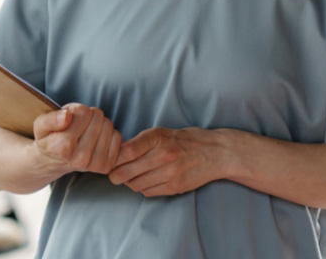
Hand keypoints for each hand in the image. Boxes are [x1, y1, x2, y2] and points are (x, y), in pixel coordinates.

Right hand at [32, 103, 121, 175]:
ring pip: (108, 125)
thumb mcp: (40, 125)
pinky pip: (117, 137)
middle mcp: (80, 158)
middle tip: (78, 124)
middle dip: (88, 115)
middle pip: (97, 117)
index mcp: (62, 147)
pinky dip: (108, 134)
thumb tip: (67, 116)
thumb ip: (51, 119)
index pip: (84, 112)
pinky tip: (95, 139)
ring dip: (98, 124)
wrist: (54, 162)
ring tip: (85, 131)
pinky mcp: (107, 166)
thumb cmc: (49, 138)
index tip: (69, 117)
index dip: (76, 109)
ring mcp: (95, 164)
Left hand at [108, 127, 227, 196]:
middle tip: (113, 174)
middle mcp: (164, 155)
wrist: (216, 152)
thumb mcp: (162, 133)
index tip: (109, 160)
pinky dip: (142, 188)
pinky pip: (148, 192)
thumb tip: (115, 154)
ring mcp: (171, 173)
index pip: (126, 151)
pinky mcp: (176, 187)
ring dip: (129, 183)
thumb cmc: (185, 140)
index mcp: (158, 137)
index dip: (113, 158)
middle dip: (115, 175)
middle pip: (127, 171)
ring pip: (136, 184)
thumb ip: (140, 143)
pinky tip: (146, 181)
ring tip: (130, 177)